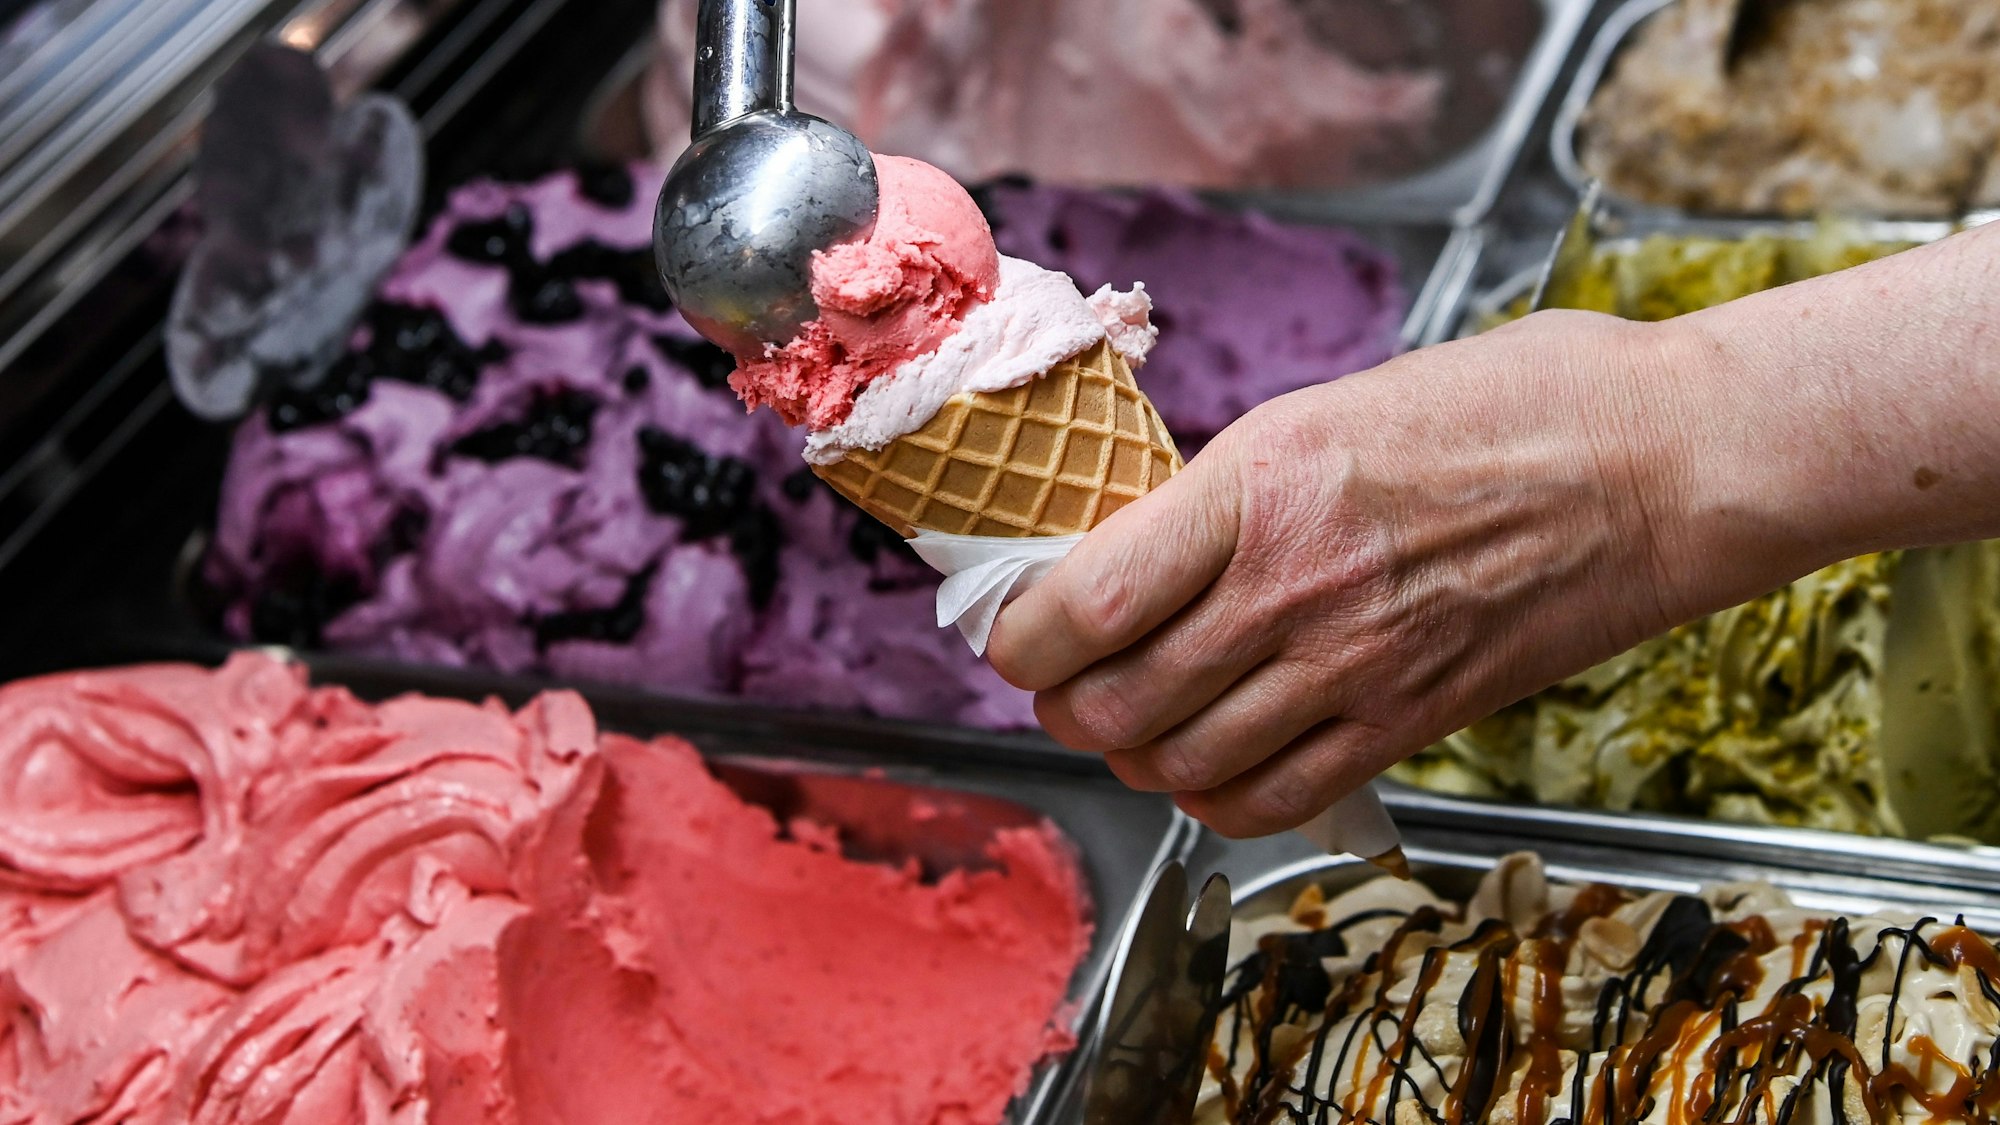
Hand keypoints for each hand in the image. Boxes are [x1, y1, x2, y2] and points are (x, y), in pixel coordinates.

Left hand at [988, 311, 1712, 836]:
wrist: (1655, 466)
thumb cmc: (1507, 407)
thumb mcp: (1328, 409)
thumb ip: (1224, 493)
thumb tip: (1131, 549)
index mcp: (1258, 486)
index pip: (1082, 601)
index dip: (1020, 633)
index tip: (1018, 625)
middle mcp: (1291, 590)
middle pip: (1112, 701)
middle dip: (1060, 699)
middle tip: (1063, 675)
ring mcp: (1351, 669)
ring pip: (1177, 765)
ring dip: (1129, 752)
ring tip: (1130, 719)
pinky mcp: (1406, 724)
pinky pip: (1270, 802)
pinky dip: (1212, 799)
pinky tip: (1209, 765)